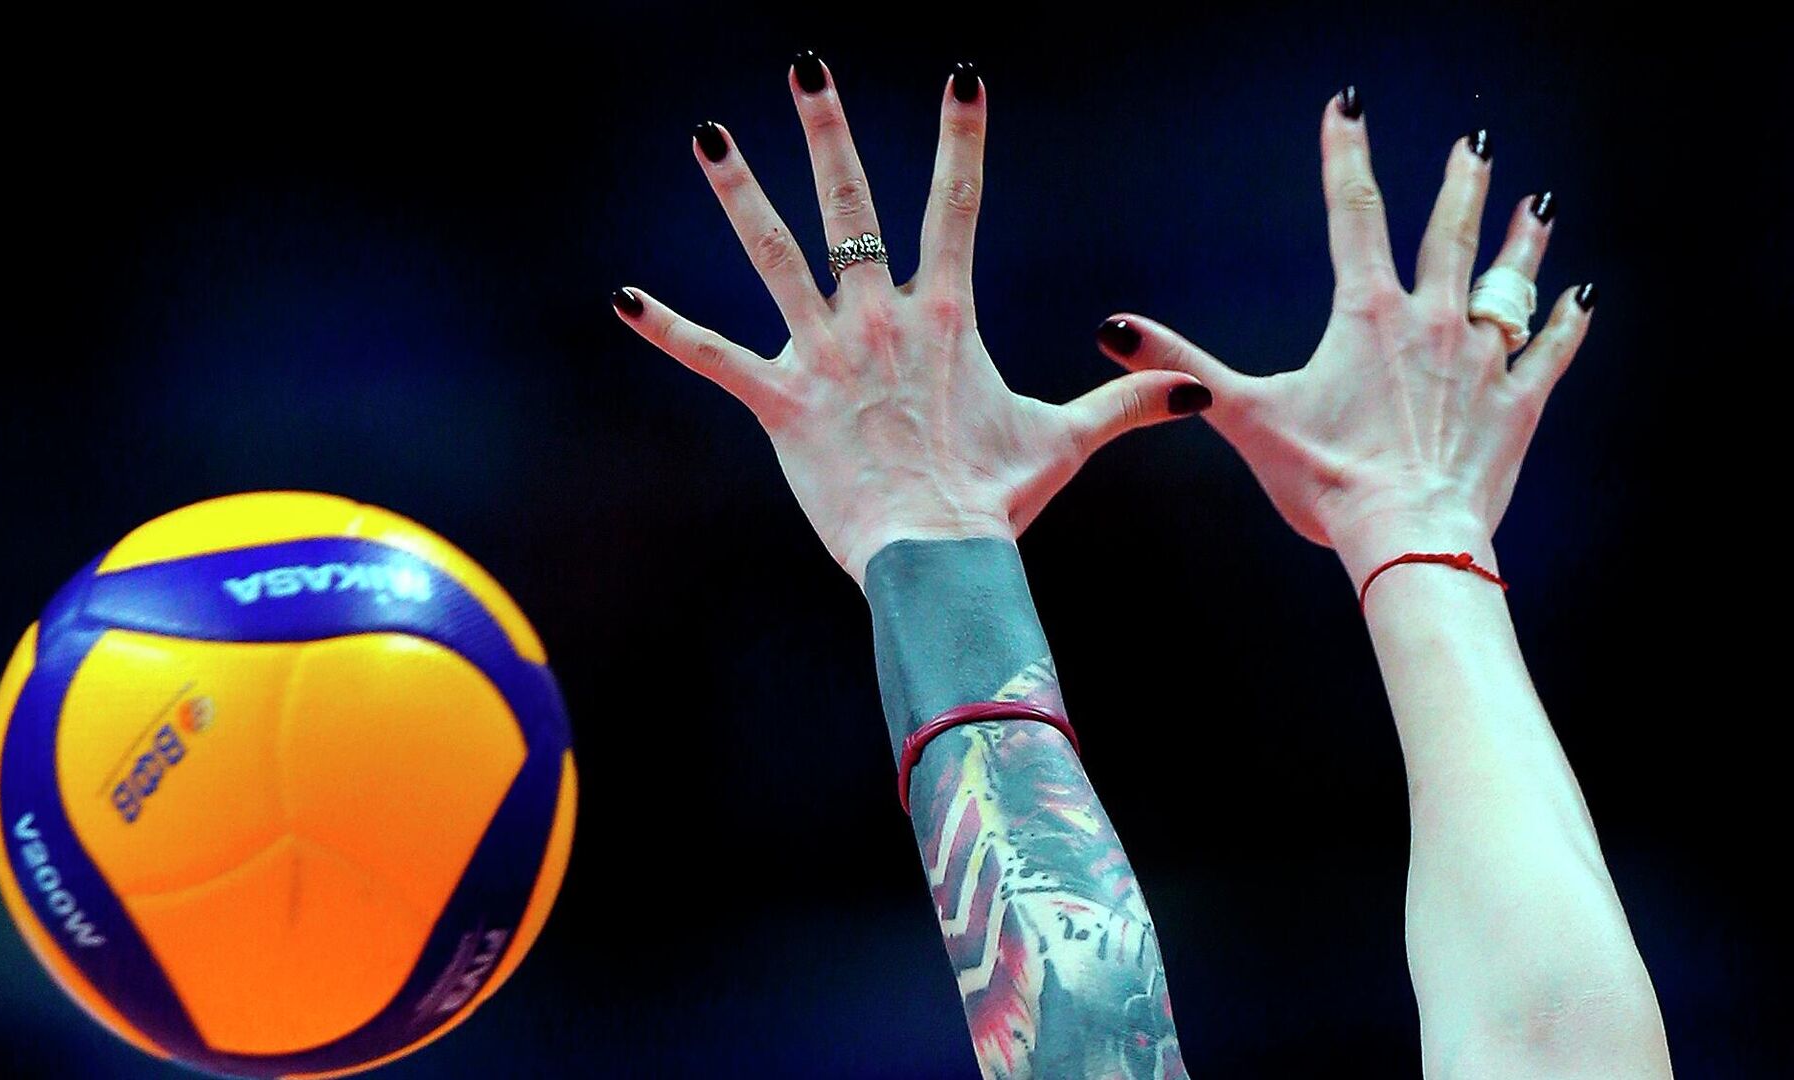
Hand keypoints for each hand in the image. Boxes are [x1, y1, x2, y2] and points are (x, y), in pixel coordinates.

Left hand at [615, 55, 1210, 581]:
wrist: (939, 556)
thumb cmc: (997, 500)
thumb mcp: (1064, 442)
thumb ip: (1126, 406)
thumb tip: (1200, 389)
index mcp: (944, 316)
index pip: (959, 206)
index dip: (961, 138)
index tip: (962, 74)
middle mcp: (879, 318)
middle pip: (852, 203)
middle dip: (829, 129)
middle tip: (805, 64)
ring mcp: (824, 355)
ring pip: (773, 256)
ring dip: (738, 192)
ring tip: (708, 134)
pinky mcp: (778, 402)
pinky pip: (714, 358)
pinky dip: (666, 329)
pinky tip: (619, 299)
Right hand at [1097, 91, 1592, 582]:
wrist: (1408, 537)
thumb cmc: (1325, 480)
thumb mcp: (1242, 416)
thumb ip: (1181, 364)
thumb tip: (1111, 329)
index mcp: (1366, 316)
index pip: (1352, 213)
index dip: (1345, 154)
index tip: (1347, 106)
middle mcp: (1432, 324)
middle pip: (1449, 236)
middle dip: (1461, 184)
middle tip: (1474, 145)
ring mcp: (1482, 361)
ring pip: (1510, 284)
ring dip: (1523, 241)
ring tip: (1539, 205)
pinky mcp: (1517, 404)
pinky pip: (1550, 351)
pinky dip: (1567, 323)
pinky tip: (1582, 296)